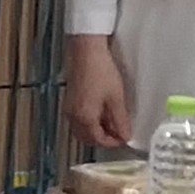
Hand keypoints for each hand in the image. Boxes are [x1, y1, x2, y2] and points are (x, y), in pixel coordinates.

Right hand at [63, 36, 133, 152]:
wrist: (86, 51)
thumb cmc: (100, 70)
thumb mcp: (116, 98)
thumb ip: (120, 120)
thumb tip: (125, 134)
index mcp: (85, 118)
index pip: (99, 140)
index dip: (113, 142)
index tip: (124, 138)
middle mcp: (74, 115)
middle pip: (87, 138)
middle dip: (103, 139)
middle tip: (118, 134)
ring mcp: (69, 107)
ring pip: (81, 129)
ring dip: (95, 130)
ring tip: (111, 123)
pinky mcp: (70, 98)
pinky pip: (78, 119)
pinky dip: (89, 121)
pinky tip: (100, 111)